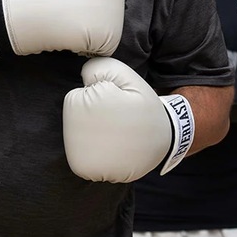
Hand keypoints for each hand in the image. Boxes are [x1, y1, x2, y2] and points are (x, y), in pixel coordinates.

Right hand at [0, 0, 123, 67]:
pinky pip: (104, 45)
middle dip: (94, 5)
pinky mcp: (103, 39)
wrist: (18, 16)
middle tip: (68, 4)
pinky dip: (89, 44)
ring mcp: (113, 17)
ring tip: (69, 19)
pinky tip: (71, 34)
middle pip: (112, 3)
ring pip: (110, 25)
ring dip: (92, 25)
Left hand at [63, 57, 195, 181]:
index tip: (116, 105)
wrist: (163, 140)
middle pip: (73, 115)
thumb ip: (102, 68)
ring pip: (74, 134)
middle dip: (92, 114)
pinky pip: (78, 153)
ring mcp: (79, 150)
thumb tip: (81, 74)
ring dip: (90, 132)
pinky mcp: (82, 168)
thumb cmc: (144, 108)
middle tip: (117, 120)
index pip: (76, 95)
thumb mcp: (130, 79)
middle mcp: (80, 130)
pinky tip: (111, 148)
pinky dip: (91, 150)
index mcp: (91, 103)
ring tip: (116, 134)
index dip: (97, 96)